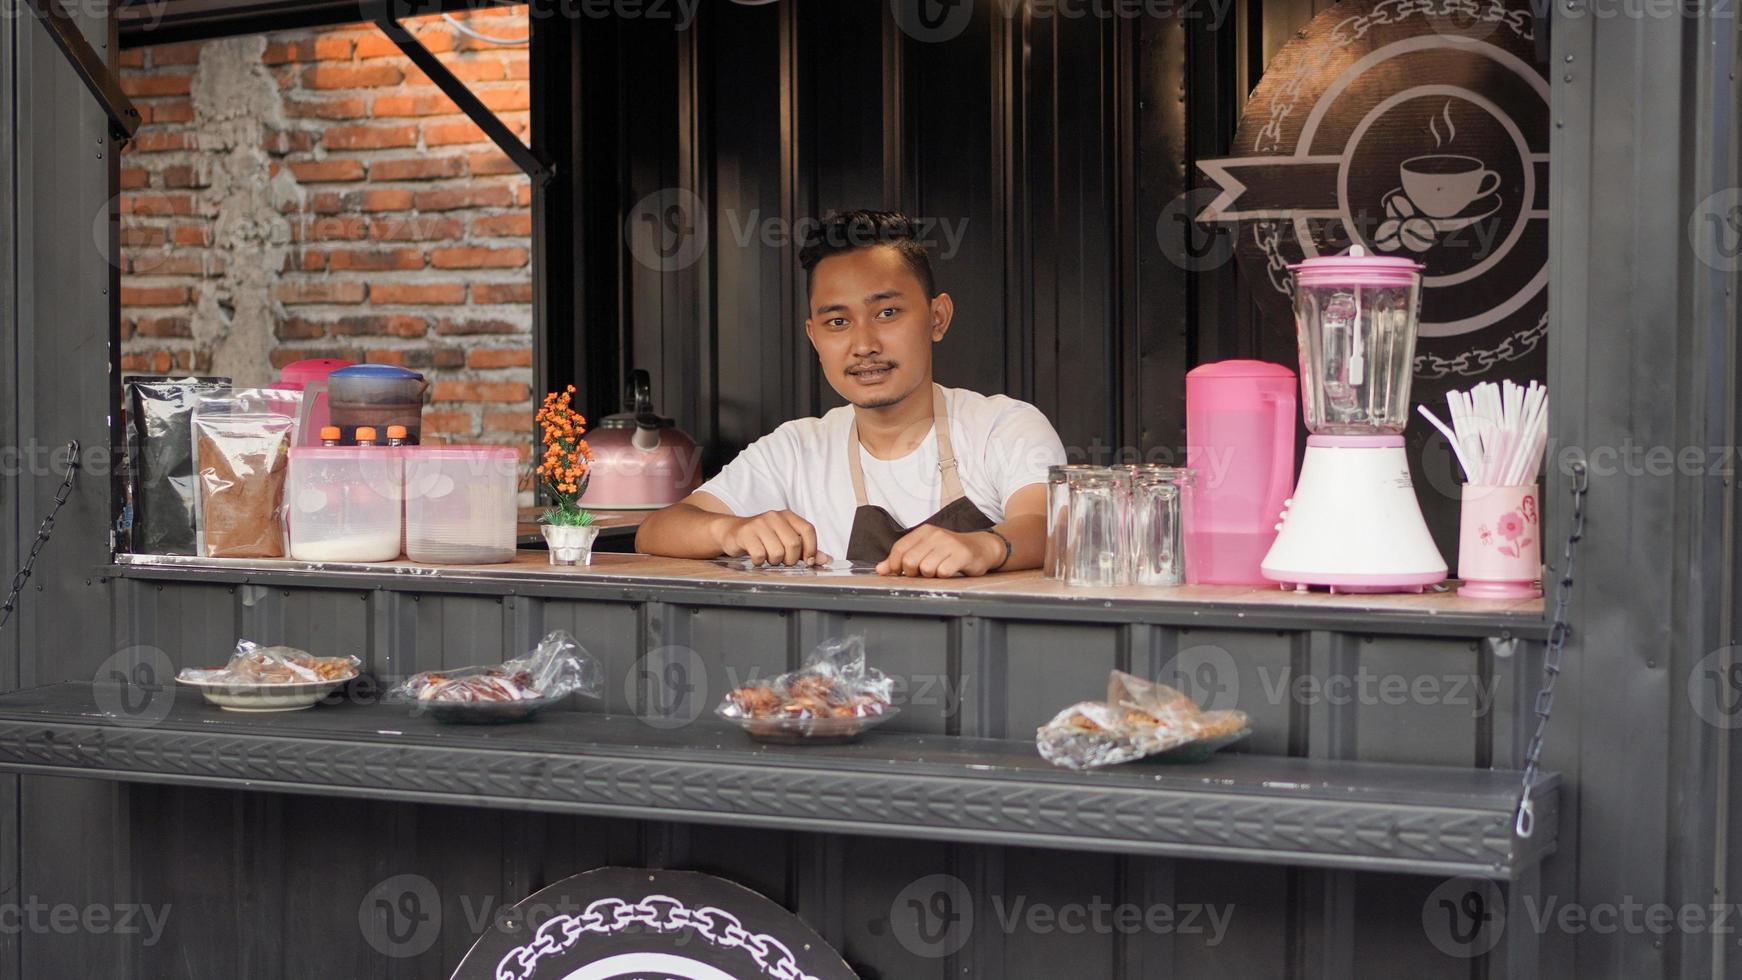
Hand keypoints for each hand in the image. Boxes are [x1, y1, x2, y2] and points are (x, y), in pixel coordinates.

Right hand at [712, 510, 818, 565]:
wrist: (733, 532)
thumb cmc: (762, 537)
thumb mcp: (785, 539)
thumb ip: (806, 549)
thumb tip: (826, 559)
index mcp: (788, 516)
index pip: (808, 530)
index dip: (811, 548)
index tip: (808, 561)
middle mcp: (775, 516)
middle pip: (794, 544)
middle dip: (790, 559)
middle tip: (783, 560)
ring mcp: (760, 523)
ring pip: (777, 552)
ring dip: (774, 561)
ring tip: (767, 556)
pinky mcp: (746, 533)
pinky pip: (760, 555)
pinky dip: (760, 562)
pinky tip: (756, 557)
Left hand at [876, 526, 1002, 577]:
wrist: (981, 548)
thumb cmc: (951, 551)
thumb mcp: (925, 550)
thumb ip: (902, 559)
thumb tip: (880, 569)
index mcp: (924, 531)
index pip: (899, 549)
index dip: (895, 565)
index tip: (901, 572)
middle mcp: (936, 534)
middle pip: (910, 561)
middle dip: (914, 572)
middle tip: (924, 572)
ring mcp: (949, 543)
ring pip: (926, 569)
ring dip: (931, 575)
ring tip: (940, 569)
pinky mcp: (962, 554)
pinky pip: (943, 572)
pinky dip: (944, 576)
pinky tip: (951, 571)